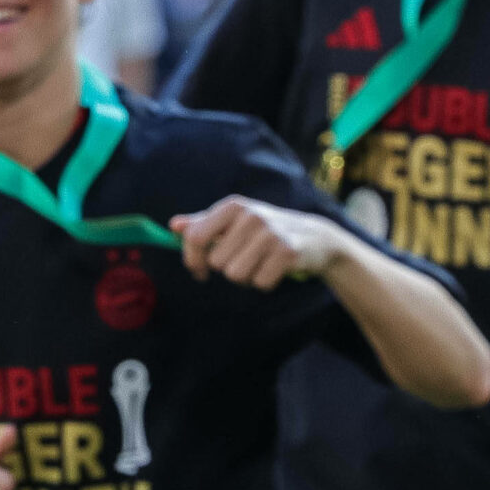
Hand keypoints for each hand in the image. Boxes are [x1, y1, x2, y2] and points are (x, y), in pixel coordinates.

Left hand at [169, 196, 347, 289]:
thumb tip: (174, 226)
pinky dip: (264, 283)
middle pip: (216, 262)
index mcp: (232, 207)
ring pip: (235, 275)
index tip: (198, 270)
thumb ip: (203, 224)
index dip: (192, 260)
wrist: (315, 237)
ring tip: (260, 263)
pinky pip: (259, 283)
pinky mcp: (288, 252)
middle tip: (246, 259)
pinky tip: (275, 269)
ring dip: (245, 277)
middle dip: (227, 268)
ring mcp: (270, 233)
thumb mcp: (234, 222)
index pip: (194, 238)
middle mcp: (251, 216)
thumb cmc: (265, 231)